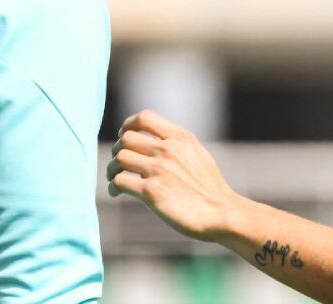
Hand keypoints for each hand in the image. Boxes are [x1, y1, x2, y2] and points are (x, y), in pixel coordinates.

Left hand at [106, 109, 241, 242]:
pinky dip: (113, 187)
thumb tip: (158, 139)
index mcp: (180, 138)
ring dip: (112, 169)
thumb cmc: (210, 188)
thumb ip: (178, 144)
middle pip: (126, 138)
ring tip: (114, 178)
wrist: (221, 213)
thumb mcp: (198, 154)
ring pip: (119, 158)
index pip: (144, 117)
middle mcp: (168, 150)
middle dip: (117, 150)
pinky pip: (119, 182)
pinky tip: (117, 193)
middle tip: (118, 163)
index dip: (128, 125)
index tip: (124, 136)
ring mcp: (159, 170)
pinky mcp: (151, 192)